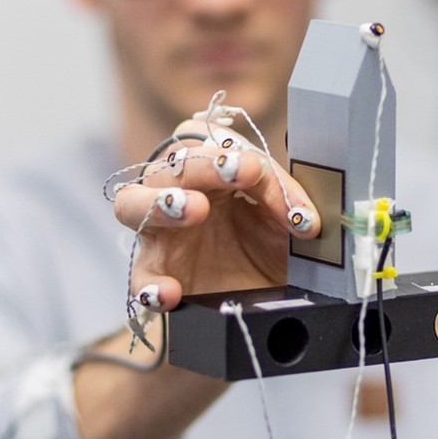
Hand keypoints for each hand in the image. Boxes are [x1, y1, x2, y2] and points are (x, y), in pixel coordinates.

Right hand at [110, 120, 320, 313]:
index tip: (255, 170)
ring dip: (161, 202)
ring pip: (132, 204)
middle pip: (171, 164)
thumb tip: (306, 219)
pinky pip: (140, 277)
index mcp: (213, 171)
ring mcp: (161, 232)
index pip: (210, 142)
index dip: (229, 150)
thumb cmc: (272, 247)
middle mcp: (180, 192)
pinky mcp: (156, 274)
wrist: (270, 296)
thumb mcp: (289, 223)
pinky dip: (151, 284)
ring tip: (192, 209)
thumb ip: (293, 208)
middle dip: (202, 165)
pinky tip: (170, 292)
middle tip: (233, 172)